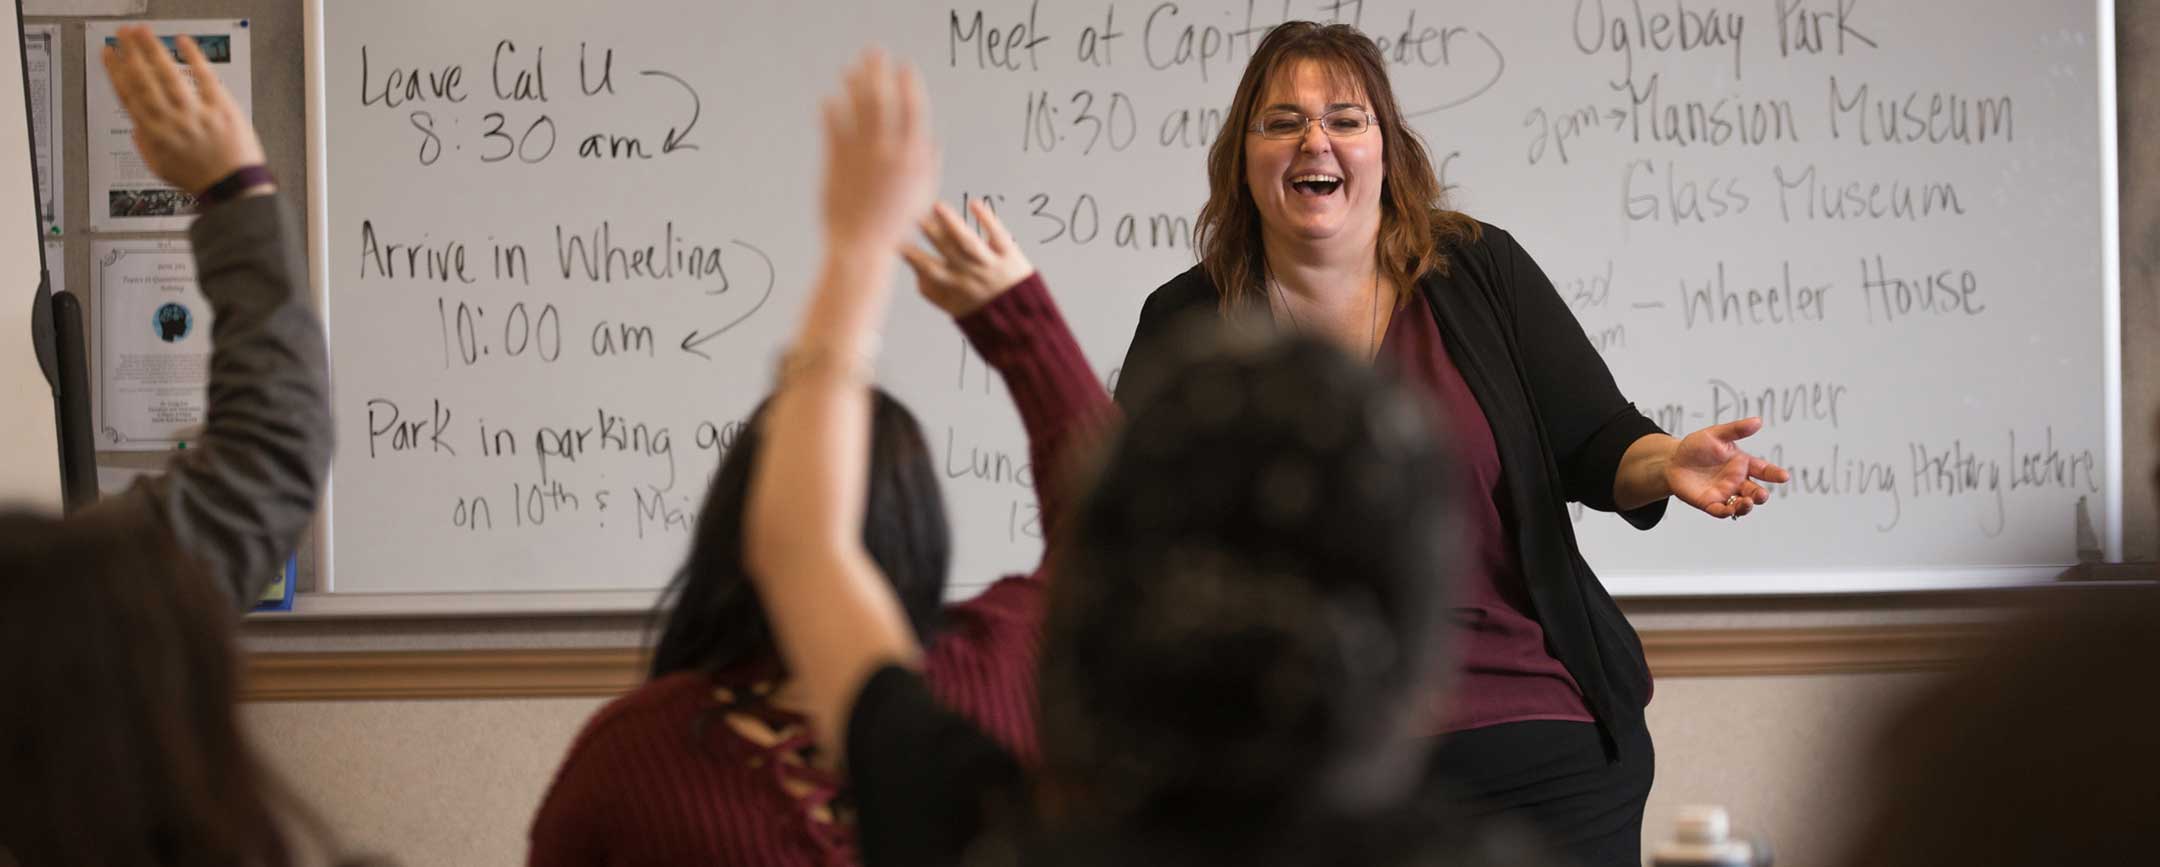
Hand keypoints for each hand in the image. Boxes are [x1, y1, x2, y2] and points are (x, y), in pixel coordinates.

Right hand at [102, 28, 265, 196]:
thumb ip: (144, 144)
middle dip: (129, 53)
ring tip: (142, 32)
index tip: (108, 54)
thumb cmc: (200, 180)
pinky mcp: (222, 110)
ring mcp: (196, 115)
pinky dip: (193, 58)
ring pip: (169, 76)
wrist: (233, 190)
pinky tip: (183, 42)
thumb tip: (135, 125)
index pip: (127, 95)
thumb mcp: (160, 167)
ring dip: (152, 50)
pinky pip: (206, 78)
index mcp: (153, 134)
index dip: (114, 71)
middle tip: (121, 34)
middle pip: (143, 81)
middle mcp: (171, 122)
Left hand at [820, 48, 935, 255]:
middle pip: (884, 101)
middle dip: (879, 72)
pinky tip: (829, 98)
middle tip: (874, 54)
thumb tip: (933, 138)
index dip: (909, 84)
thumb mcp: (922, 195)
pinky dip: (832, 110)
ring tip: (849, 70)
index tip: (905, 66)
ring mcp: (862, 156)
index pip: (914, 110)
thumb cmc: (895, 225)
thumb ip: (930, 164)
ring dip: (853, 85)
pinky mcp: (837, 163)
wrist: (862, 246)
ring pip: (858, 110)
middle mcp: (889, 152)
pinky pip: (834, 129)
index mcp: (914, 158)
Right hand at [901, 199, 1034, 317]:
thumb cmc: (985, 315)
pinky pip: (997, 236)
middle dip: (929, 231)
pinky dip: (987, 219)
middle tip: (914, 213)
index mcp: (955, 287)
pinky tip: (975, 204)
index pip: (927, 268)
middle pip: (946, 249)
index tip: (896, 239)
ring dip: (952, 223)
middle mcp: (970, 274)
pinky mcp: (1010, 257)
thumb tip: (916, 274)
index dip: (911, 254)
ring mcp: (990, 265)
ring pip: (968, 241)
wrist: (1023, 324)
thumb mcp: (955, 309)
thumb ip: (933, 293)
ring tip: (937, 206)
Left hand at [1666, 418, 1790, 518]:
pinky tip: (1729, 510)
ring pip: (1741, 505)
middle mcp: (1737, 481)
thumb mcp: (1716, 434)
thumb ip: (1736, 430)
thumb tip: (1758, 421)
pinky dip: (1727, 512)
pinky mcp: (1710, 503)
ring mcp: (1725, 493)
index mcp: (1743, 464)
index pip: (1764, 470)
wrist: (1672, 460)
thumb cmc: (1696, 446)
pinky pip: (1721, 511)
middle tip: (1761, 495)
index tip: (1784, 476)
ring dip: (1746, 506)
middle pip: (1755, 492)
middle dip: (1760, 496)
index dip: (1775, 474)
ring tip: (1746, 503)